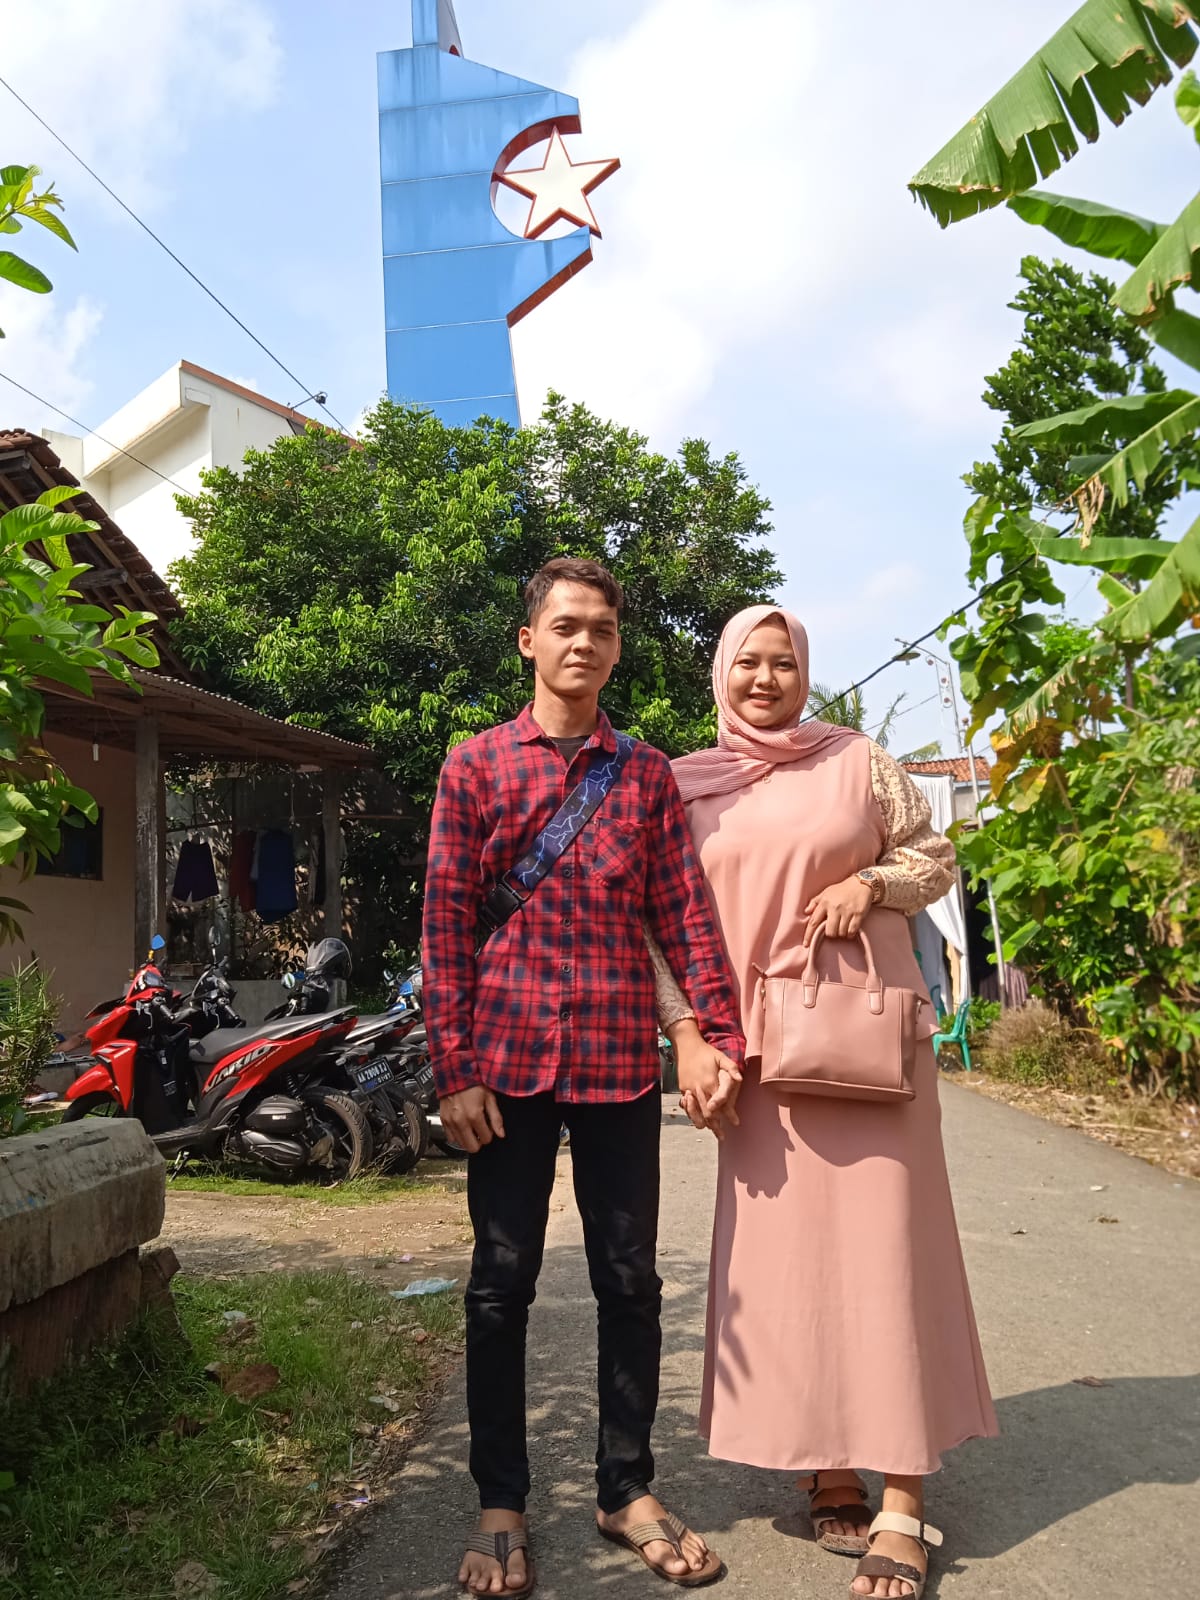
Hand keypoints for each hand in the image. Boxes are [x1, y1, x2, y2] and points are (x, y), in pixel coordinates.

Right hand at [439, 1085, 504, 1153]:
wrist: (455, 1072)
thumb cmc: (473, 1081)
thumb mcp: (489, 1097)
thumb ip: (496, 1117)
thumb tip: (501, 1133)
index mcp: (474, 1115)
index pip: (486, 1139)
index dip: (490, 1134)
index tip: (489, 1127)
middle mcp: (460, 1121)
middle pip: (472, 1147)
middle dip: (479, 1141)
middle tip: (481, 1130)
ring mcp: (450, 1121)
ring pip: (461, 1144)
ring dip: (468, 1138)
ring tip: (472, 1126)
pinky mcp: (443, 1119)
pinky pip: (450, 1137)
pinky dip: (457, 1135)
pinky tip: (463, 1126)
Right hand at [671, 1020, 741, 1138]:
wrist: (686, 1045)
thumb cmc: (706, 1052)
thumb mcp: (721, 1057)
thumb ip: (731, 1069)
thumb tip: (740, 1079)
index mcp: (710, 1082)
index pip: (721, 1104)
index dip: (729, 1115)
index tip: (735, 1123)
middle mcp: (699, 1089)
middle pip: (708, 1113)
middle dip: (716, 1126)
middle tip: (722, 1136)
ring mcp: (689, 1090)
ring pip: (696, 1113)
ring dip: (703, 1124)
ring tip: (711, 1131)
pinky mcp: (683, 1089)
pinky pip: (687, 1106)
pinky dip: (693, 1115)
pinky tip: (698, 1120)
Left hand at [803, 873, 872, 943]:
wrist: (861, 884)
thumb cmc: (841, 889)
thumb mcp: (825, 893)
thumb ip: (815, 902)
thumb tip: (806, 912)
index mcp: (824, 903)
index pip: (813, 922)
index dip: (809, 935)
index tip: (806, 944)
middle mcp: (835, 908)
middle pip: (830, 931)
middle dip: (831, 934)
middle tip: (834, 931)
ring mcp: (847, 911)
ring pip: (841, 933)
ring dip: (841, 934)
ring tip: (843, 928)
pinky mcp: (858, 914)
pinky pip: (852, 931)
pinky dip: (850, 934)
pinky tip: (850, 931)